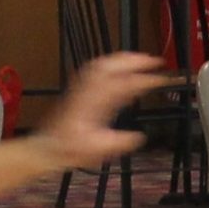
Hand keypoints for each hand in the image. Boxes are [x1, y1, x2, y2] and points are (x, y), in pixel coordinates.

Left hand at [44, 52, 164, 169]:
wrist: (49, 147)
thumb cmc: (71, 148)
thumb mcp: (101, 149)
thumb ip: (122, 141)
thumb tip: (139, 136)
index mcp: (96, 102)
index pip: (124, 83)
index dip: (144, 79)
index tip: (159, 79)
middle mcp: (88, 90)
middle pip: (112, 64)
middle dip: (135, 59)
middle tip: (153, 60)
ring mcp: (81, 87)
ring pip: (103, 63)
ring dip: (123, 59)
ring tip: (139, 60)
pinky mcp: (78, 89)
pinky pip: (95, 69)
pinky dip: (110, 64)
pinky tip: (117, 68)